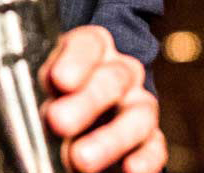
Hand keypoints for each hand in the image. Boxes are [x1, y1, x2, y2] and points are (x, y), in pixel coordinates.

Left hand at [40, 26, 166, 172]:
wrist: (91, 114)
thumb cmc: (65, 91)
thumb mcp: (52, 79)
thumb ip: (52, 85)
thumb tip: (48, 108)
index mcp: (95, 49)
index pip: (90, 44)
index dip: (76, 61)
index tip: (60, 80)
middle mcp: (123, 73)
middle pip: (113, 80)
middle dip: (87, 102)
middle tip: (59, 121)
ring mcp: (139, 105)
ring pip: (137, 116)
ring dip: (110, 139)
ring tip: (80, 159)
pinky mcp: (151, 138)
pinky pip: (154, 146)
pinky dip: (144, 159)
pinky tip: (129, 170)